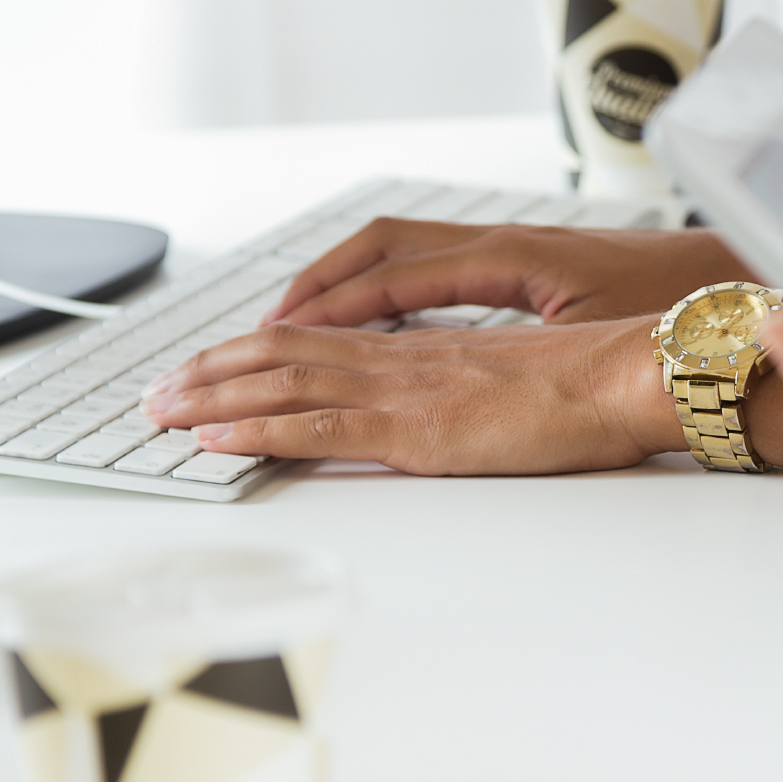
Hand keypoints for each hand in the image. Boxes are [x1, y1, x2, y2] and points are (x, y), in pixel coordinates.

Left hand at [140, 318, 682, 474]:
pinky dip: (254, 430)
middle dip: (209, 371)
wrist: (627, 375)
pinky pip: (315, 426)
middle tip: (156, 391)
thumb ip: (476, 394)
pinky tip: (213, 440)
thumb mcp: (520, 387)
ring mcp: (404, 390)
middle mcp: (403, 360)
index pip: (321, 341)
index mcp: (428, 350)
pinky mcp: (414, 429)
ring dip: (209, 397)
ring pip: (281, 382)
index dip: (256, 352)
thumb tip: (457, 414)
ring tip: (157, 414)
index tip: (213, 367)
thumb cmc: (595, 385)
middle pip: (281, 352)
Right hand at [261, 219, 745, 327]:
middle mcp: (500, 242)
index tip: (280, 333)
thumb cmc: (669, 307)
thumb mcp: (590, 334)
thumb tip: (464, 367)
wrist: (722, 283)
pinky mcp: (524, 264)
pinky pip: (433, 265)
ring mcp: (509, 249)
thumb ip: (524, 348)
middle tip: (265, 327)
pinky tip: (370, 319)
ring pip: (401, 251)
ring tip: (295, 321)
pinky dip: (386, 287)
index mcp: (509, 257)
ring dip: (345, 282)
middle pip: (380, 247)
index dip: (334, 304)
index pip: (395, 272)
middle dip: (317, 285)